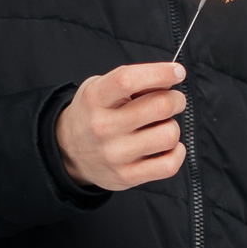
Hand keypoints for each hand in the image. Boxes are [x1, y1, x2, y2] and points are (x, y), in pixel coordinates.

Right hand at [57, 62, 186, 190]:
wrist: (69, 152)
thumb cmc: (94, 113)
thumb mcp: (101, 87)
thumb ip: (133, 81)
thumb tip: (169, 82)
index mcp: (95, 98)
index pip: (129, 80)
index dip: (161, 72)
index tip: (177, 71)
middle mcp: (103, 126)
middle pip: (160, 106)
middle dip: (176, 100)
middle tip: (173, 101)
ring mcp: (115, 154)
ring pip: (169, 134)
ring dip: (172, 126)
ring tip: (160, 126)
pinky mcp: (126, 176)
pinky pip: (169, 165)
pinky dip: (177, 152)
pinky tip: (167, 146)